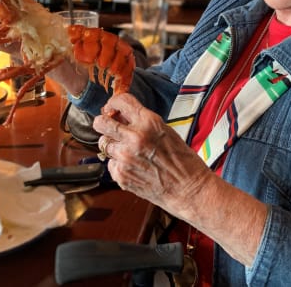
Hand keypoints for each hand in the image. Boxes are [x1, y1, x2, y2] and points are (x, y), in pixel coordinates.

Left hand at [93, 93, 210, 217]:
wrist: (189, 189)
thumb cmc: (182, 160)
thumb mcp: (165, 131)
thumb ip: (142, 122)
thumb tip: (121, 115)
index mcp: (149, 122)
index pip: (121, 101)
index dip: (114, 102)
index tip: (112, 107)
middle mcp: (135, 137)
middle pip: (101, 122)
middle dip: (103, 123)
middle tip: (110, 127)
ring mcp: (126, 157)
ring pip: (103, 144)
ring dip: (112, 145)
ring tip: (127, 150)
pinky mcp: (121, 175)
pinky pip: (110, 164)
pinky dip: (119, 164)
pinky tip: (134, 167)